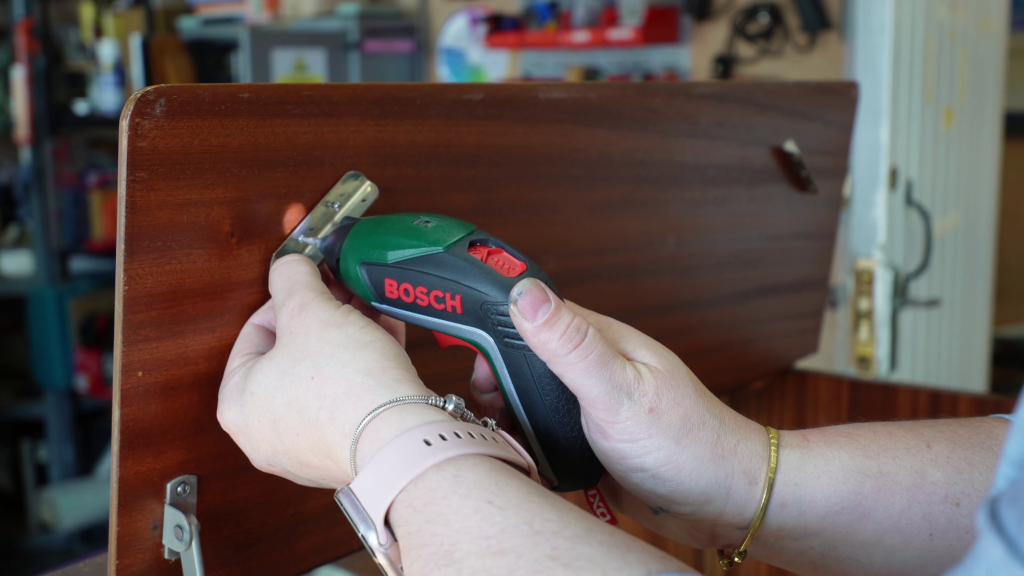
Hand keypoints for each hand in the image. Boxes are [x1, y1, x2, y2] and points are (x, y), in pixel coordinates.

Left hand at [218, 254, 449, 487]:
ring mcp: (308, 447)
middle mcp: (266, 433)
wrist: (399, 439)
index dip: (288, 297)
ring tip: (370, 308)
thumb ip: (291, 278)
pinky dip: (365, 366)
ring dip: (348, 336)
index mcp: (238, 403)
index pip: (254, 333)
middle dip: (324, 316)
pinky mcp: (348, 450)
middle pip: (292, 355)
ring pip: (324, 376)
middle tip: (344, 291)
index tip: (314, 280)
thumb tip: (289, 265)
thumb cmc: (343, 382)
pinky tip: (387, 335)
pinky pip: (350, 398)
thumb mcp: (309, 310)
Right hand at [471, 278, 768, 548]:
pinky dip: (526, 445)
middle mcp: (593, 368)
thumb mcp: (618, 390)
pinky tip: (523, 458)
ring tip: (499, 436)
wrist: (721, 503)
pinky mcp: (590, 440)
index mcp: (600, 340)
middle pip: (521, 360)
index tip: (464, 350)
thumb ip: (570, 344)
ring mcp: (591, 405)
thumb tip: (525, 291)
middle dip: (494, 382)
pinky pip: (543, 435)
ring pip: (528, 400)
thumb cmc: (686, 443)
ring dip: (507, 415)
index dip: (491, 330)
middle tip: (487, 408)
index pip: (530, 314)